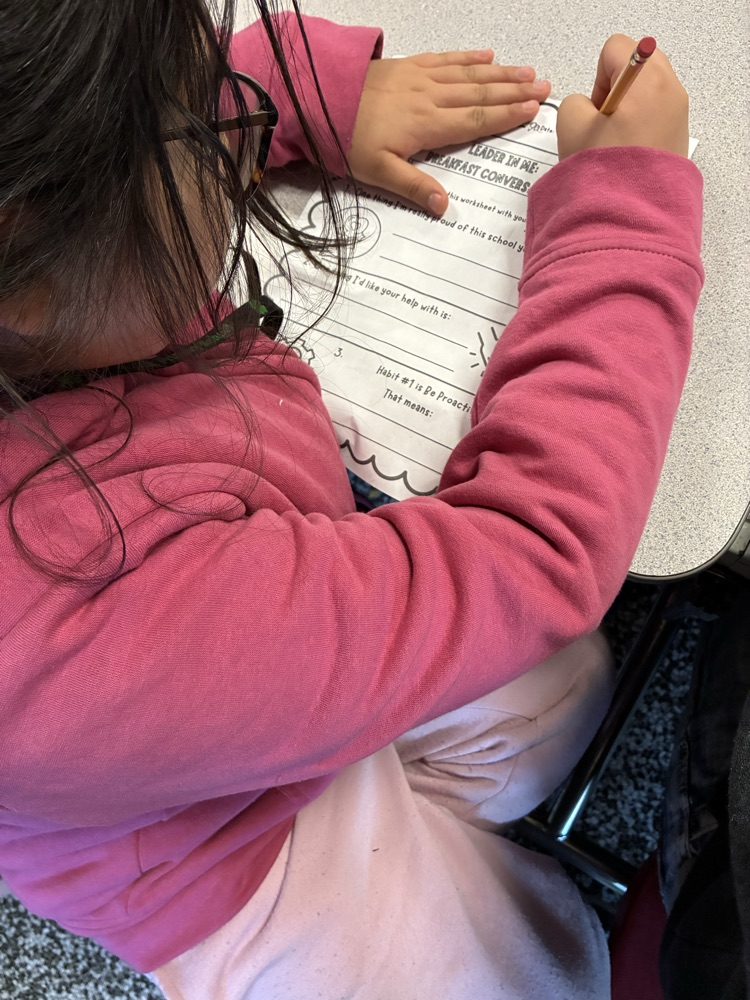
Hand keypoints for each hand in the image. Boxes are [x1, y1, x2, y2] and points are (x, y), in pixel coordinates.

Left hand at [348, 51, 550, 215]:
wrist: (315, 99)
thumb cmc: (345, 140)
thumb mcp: (377, 173)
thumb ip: (413, 187)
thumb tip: (444, 206)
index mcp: (427, 125)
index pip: (476, 120)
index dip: (507, 115)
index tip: (533, 109)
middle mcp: (429, 97)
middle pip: (480, 94)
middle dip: (514, 91)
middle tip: (543, 87)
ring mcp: (419, 77)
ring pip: (468, 74)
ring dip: (500, 74)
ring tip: (526, 72)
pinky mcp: (407, 66)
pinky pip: (445, 58)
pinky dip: (468, 57)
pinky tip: (486, 55)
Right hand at [557, 35, 688, 158]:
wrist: (630, 215)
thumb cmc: (602, 169)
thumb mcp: (569, 126)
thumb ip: (574, 103)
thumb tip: (591, 110)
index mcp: (644, 78)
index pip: (615, 50)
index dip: (597, 78)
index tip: (594, 110)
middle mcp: (669, 89)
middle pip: (637, 65)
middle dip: (615, 89)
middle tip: (603, 123)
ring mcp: (678, 112)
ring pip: (646, 91)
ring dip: (627, 108)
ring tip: (615, 142)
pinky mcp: (679, 134)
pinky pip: (656, 113)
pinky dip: (640, 124)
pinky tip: (627, 153)